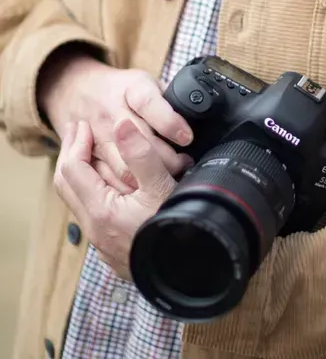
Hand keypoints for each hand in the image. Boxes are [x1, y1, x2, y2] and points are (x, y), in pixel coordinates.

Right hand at [38, 50, 192, 190]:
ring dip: (149, 179)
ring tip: (167, 179)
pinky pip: (109, 180)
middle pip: (140, 141)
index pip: (149, 103)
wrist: (77, 90)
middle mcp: (112, 112)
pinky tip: (143, 190)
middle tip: (184, 164)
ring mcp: (98, 136)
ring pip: (124, 167)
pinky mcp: (89, 156)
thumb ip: (168, 97)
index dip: (169, 122)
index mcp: (131, 88)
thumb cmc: (121, 89)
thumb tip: (194, 114)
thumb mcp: (146, 81)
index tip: (186, 137)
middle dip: (166, 159)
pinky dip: (128, 189)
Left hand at [54, 118, 176, 278]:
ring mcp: (101, 241)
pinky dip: (91, 189)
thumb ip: (141, 155)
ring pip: (77, 200)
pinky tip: (109, 183)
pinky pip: (90, 213)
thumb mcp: (163, 188)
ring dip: (80, 172)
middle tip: (77, 131)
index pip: (72, 169)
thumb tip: (122, 125)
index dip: (76, 142)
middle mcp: (94, 228)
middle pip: (65, 185)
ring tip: (92, 151)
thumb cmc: (176, 231)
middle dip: (69, 154)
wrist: (187, 273)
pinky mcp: (111, 248)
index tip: (84, 124)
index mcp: (100, 211)